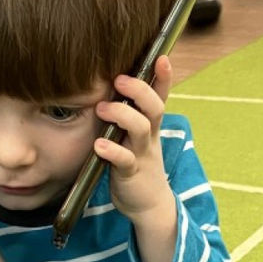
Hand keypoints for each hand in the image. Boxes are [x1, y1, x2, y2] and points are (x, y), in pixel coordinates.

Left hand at [94, 55, 177, 261]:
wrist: (148, 204)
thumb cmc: (136, 164)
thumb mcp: (135, 136)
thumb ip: (127, 115)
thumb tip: (107, 87)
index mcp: (150, 125)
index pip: (160, 96)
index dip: (163, 77)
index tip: (161, 57)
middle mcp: (149, 136)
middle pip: (154, 107)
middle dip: (139, 90)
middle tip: (120, 79)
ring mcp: (142, 154)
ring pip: (140, 129)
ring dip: (122, 115)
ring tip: (102, 108)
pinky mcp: (131, 173)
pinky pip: (124, 160)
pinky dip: (111, 151)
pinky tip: (99, 145)